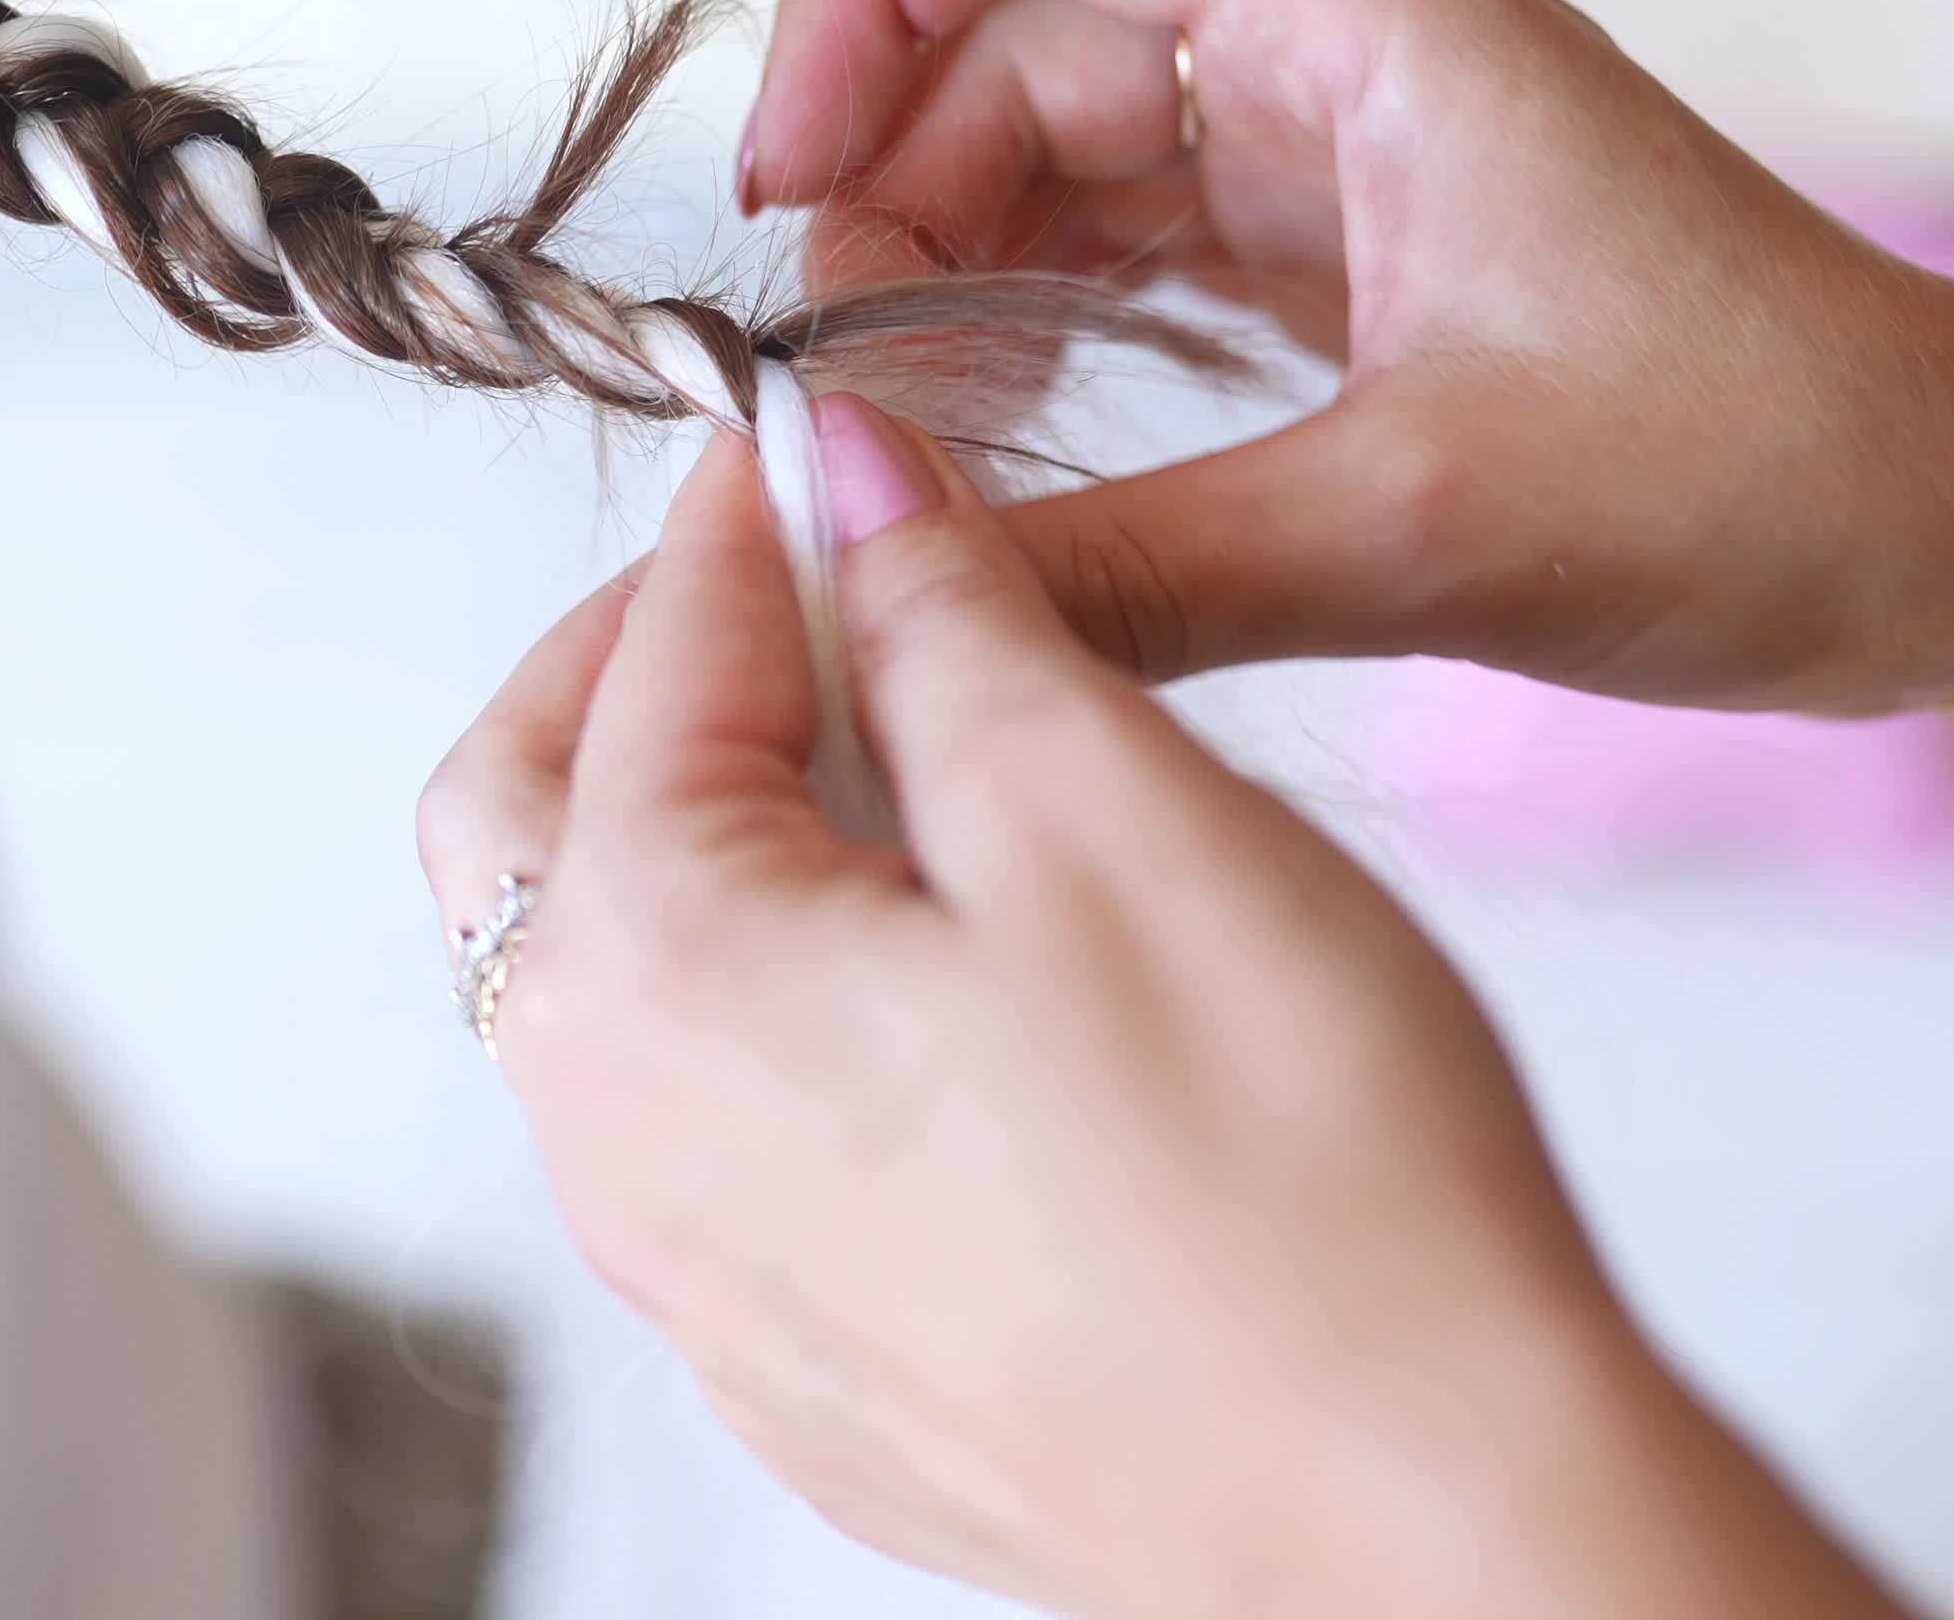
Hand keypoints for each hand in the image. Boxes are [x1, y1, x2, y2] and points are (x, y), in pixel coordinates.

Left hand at [417, 396, 1907, 1617]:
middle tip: (819, 583)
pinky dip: (781, 1000)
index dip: (749, 520)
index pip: (644, 662)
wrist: (1420, 1522)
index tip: (829, 441)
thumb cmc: (1297, 1191)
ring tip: (911, 761)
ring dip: (714, 835)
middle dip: (653, 670)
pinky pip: (720, 1130)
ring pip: (623, 983)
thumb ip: (945, 618)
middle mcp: (618, 1145)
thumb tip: (847, 477)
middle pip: (534, 824)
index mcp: (652, 971)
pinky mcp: (806, 1368)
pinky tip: (958, 973)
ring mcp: (703, 1280)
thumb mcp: (1114, 808)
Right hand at [745, 0, 1953, 710]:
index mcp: (1357, 9)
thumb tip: (894, 589)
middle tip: (838, 384)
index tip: (797, 186)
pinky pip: (1123, 258)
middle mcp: (1328, 48)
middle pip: (1002, 30)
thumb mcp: (1433, 526)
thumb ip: (1146, 559)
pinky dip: (1030, 334)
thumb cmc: (1777, 463)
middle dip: (884, 182)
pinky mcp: (1343, 267)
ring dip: (946, 273)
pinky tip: (985, 452)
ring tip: (897, 438)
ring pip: (1049, 153)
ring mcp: (1332, 154)